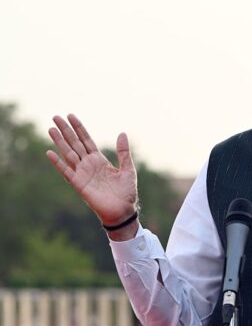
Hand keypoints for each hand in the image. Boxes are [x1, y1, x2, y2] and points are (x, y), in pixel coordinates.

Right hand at [46, 114, 138, 236]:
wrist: (123, 210)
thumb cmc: (126, 192)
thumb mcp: (128, 169)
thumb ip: (123, 152)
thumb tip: (122, 133)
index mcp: (99, 160)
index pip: (86, 140)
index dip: (79, 128)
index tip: (70, 115)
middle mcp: (88, 164)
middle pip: (74, 143)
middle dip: (66, 130)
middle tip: (55, 116)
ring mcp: (82, 173)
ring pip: (68, 154)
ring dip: (59, 142)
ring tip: (51, 128)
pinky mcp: (79, 184)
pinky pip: (66, 171)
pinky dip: (58, 162)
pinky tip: (50, 153)